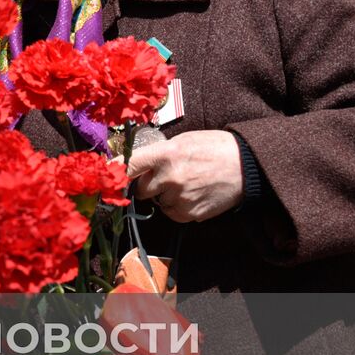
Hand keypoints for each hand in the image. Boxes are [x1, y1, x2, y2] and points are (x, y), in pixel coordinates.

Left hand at [125, 130, 243, 222]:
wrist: (247, 165)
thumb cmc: (214, 148)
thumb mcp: (184, 141)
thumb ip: (159, 154)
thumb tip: (137, 165)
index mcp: (166, 154)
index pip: (130, 165)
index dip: (116, 172)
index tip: (107, 177)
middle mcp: (170, 177)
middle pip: (141, 189)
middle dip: (150, 184)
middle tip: (167, 176)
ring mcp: (180, 197)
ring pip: (158, 202)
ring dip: (166, 195)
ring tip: (187, 183)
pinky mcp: (190, 213)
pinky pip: (173, 213)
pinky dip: (179, 207)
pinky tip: (194, 194)